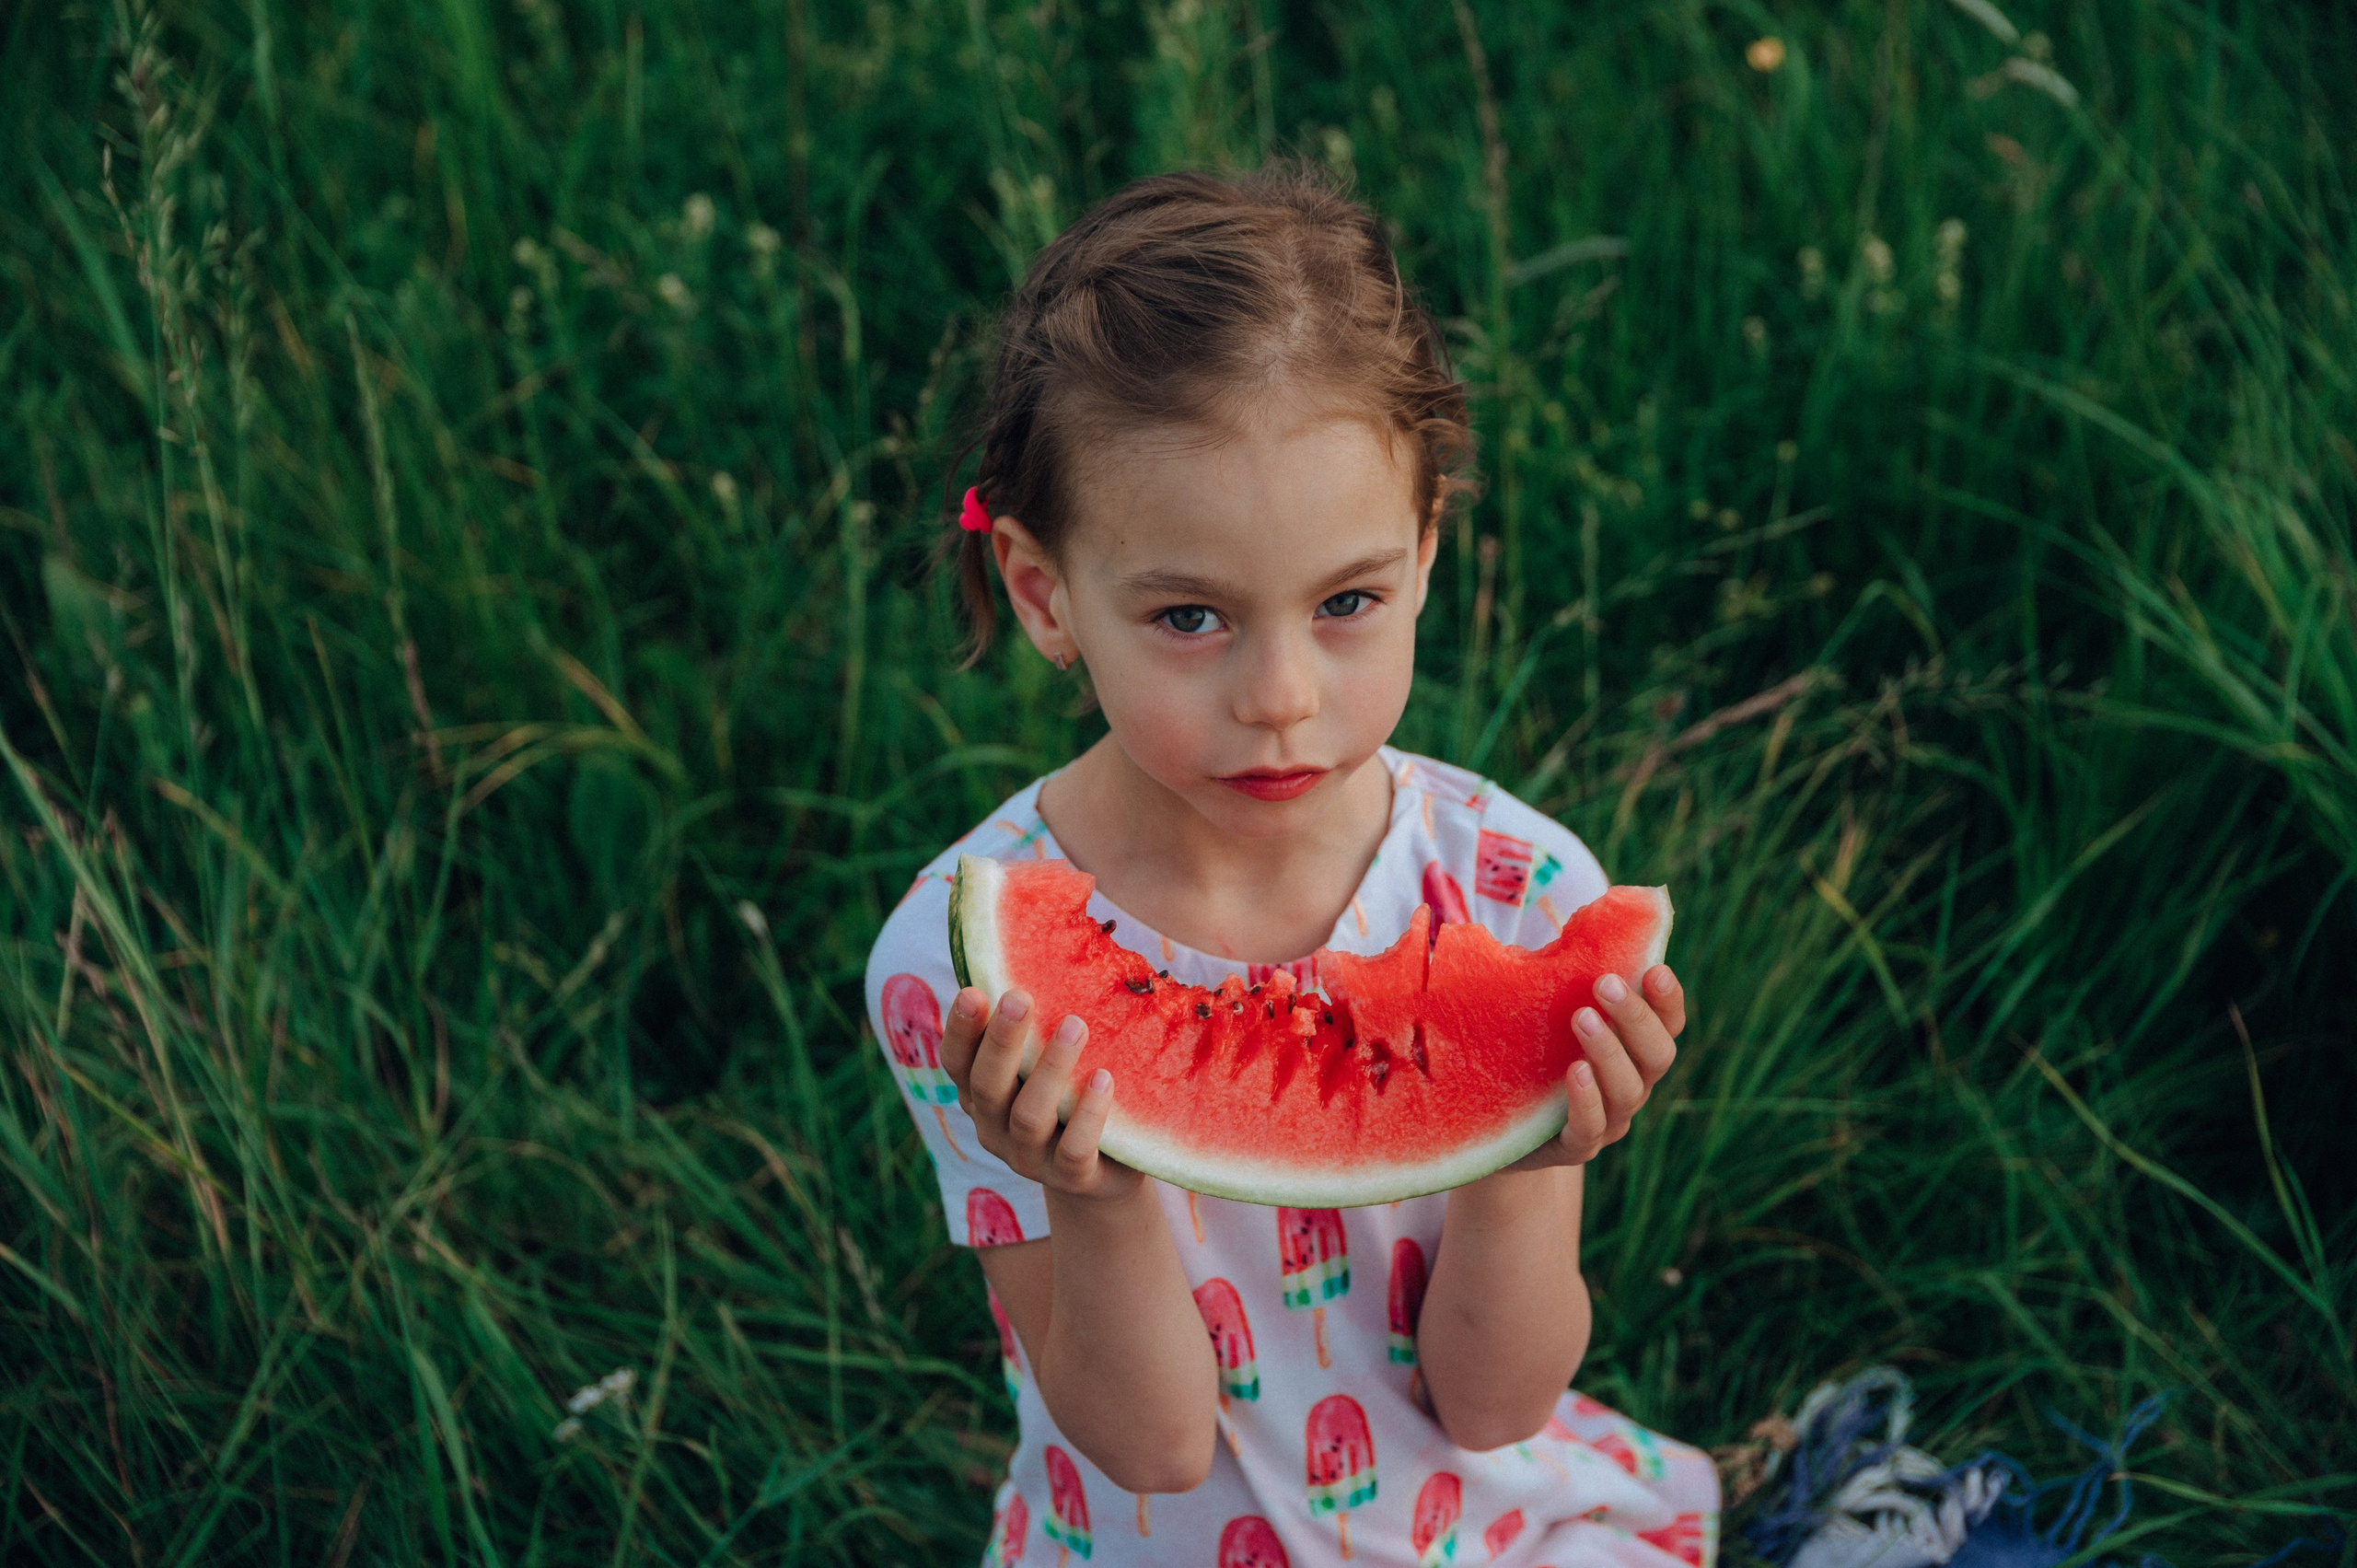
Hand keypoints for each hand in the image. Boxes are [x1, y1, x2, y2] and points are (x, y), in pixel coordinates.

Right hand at [940, 987, 1141, 1201]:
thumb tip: (1036, 950)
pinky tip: (1104, 1079)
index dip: (960, 1030)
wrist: (1104, 1174)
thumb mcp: (1041, 1067)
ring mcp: (1031, 1158)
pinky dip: (1088, 1114)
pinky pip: (1075, 1149)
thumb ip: (1032, 1029)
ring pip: (1028, 1115)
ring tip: (1075, 1025)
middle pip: (986, 1085)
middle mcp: (995, 1128)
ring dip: (1050, 1068)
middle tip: (1020, 998)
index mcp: (981, 1096)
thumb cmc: (1067, 1100)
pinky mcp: (1073, 1178)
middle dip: (1001, 1041)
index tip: (973, 992)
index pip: (956, 1063)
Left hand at [1509, 963, 1686, 1169]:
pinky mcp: (1575, 1147)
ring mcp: (1609, 1121)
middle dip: (1636, 1018)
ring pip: (1628, 1091)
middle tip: (1605, 984)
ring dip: (1609, 1052)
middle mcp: (1632, 1086)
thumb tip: (1542, 943)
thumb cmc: (1532, 1058)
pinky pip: (1590, 1129)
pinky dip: (1587, 1101)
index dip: (1667, 1000)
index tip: (1654, 969)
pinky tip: (1576, 1072)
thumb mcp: (1545, 1018)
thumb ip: (1556, 986)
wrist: (1503, 1131)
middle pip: (1658, 1056)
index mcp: (1634, 1052)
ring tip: (1582, 1018)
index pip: (1667, 1025)